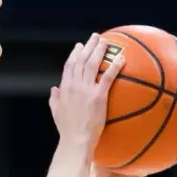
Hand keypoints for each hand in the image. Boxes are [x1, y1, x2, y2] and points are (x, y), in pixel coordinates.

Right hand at [50, 33, 124, 153]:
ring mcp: (86, 90)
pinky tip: (122, 58)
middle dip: (88, 46)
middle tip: (95, 37)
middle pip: (81, 60)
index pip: (69, 65)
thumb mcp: (56, 112)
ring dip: (100, 50)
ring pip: (93, 64)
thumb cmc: (67, 130)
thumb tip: (54, 89)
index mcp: (64, 88)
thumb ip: (54, 99)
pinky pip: (108, 77)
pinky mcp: (98, 96)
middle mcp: (74, 85)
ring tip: (106, 41)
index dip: (75, 54)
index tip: (79, 46)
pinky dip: (114, 66)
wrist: (75, 140)